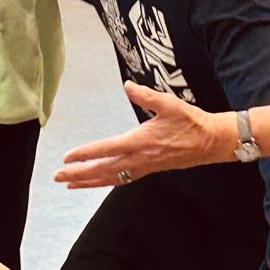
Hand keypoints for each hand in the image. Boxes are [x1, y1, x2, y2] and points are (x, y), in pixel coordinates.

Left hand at [55, 82, 231, 187]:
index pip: (106, 149)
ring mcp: (145, 167)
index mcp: (140, 141)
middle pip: (103, 169)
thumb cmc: (191, 121)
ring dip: (89, 182)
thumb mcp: (169, 103)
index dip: (85, 154)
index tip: (67, 157)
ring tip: (70, 184)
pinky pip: (123, 179)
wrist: (212, 142)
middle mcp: (140, 158)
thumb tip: (127, 85)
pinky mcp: (150, 170)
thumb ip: (146, 95)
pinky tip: (97, 182)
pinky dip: (107, 182)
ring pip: (111, 178)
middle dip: (79, 174)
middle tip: (58, 176)